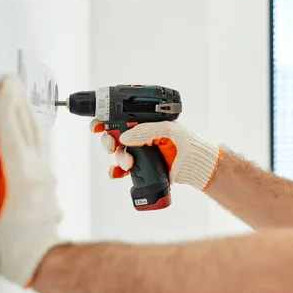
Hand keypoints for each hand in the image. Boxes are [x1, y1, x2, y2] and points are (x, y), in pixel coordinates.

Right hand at [0, 73, 64, 287]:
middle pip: (27, 129)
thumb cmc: (13, 245)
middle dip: (18, 102)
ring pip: (35, 138)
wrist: (41, 259)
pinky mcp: (47, 182)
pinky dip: (29, 133)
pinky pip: (37, 151)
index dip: (7, 106)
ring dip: (25, 115)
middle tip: (11, 82)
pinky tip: (26, 128)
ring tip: (17, 97)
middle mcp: (39, 172)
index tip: (5, 85)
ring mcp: (46, 176)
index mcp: (23, 176)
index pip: (12, 132)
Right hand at [91, 119, 221, 190]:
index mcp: (144, 123)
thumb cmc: (187, 142)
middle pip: (113, 136)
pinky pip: (121, 170)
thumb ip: (146, 130)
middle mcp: (139, 136)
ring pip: (117, 154)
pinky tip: (117, 174)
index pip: (119, 118)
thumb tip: (124, 137)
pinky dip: (115, 172)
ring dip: (117, 158)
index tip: (96, 127)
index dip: (104, 121)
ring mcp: (139, 153)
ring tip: (129, 163)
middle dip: (107, 141)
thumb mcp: (168, 130)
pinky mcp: (141, 168)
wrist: (196, 165)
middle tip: (112, 147)